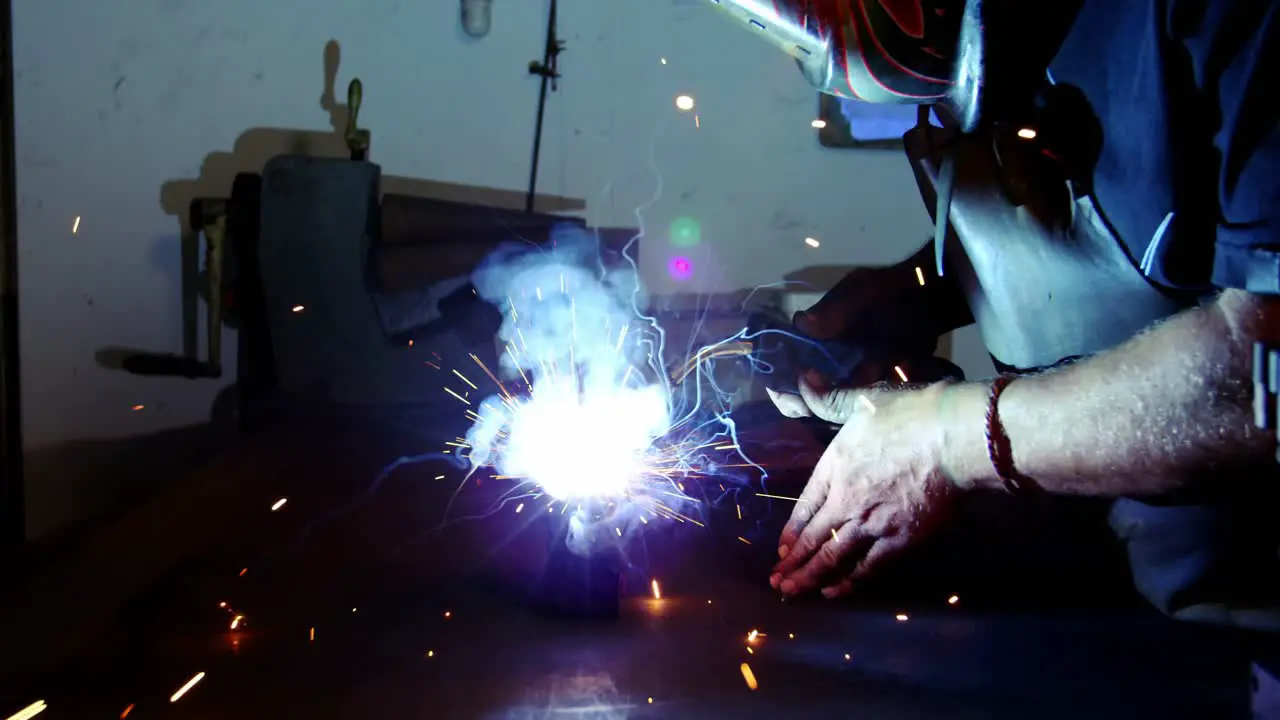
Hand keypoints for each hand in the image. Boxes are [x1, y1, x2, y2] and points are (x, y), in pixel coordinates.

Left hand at [768, 380, 962, 597]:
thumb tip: (801, 379)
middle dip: (793, 563)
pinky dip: (850, 582)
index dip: (792, 529)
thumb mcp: (863, 399)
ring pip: (834, 557)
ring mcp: (872, 523)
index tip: (781, 548)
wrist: (952, 438)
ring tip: (793, 592)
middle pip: (814, 537)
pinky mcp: (901, 540)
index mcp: (834, 466)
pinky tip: (835, 592)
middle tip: (777, 581)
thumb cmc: (910, 414)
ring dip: (810, 577)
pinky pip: (869, 568)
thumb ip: (829, 398)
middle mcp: (846, 499)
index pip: (805, 505)